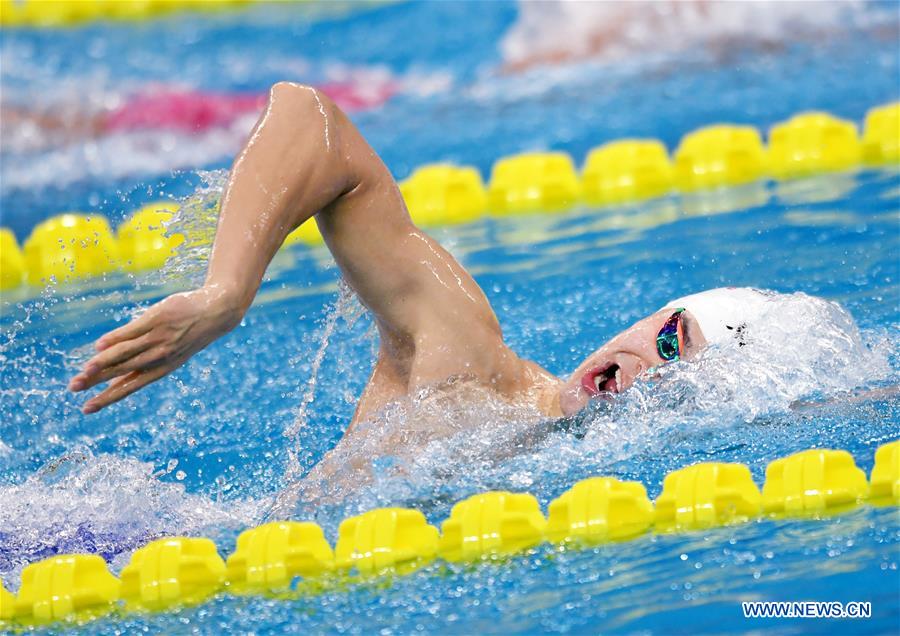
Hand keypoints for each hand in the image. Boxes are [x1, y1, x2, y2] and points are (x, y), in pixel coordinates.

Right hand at [69, 285, 243, 413]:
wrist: (216, 312)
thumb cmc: (187, 334)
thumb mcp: (168, 355)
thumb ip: (141, 367)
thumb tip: (112, 382)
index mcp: (162, 368)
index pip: (130, 386)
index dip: (108, 398)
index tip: (87, 408)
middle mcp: (160, 356)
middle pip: (123, 371)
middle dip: (97, 381)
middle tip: (74, 387)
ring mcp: (159, 338)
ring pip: (126, 354)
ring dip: (103, 363)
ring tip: (84, 371)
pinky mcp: (157, 319)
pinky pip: (132, 331)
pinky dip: (116, 339)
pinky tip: (99, 346)